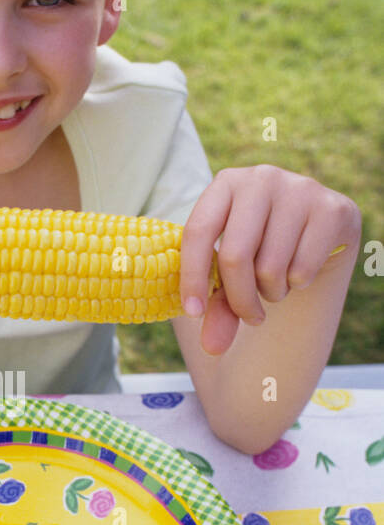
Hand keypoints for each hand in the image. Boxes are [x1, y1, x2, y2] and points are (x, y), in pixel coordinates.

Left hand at [179, 165, 360, 354]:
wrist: (315, 237)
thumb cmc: (260, 252)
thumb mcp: (230, 274)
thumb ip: (217, 309)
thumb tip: (213, 347)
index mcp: (225, 183)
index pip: (198, 232)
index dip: (191, 277)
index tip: (193, 313)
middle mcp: (261, 178)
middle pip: (234, 256)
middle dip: (239, 300)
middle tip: (250, 317)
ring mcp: (301, 188)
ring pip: (271, 267)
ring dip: (272, 292)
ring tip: (276, 282)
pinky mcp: (333, 209)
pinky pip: (303, 269)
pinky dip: (298, 283)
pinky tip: (301, 269)